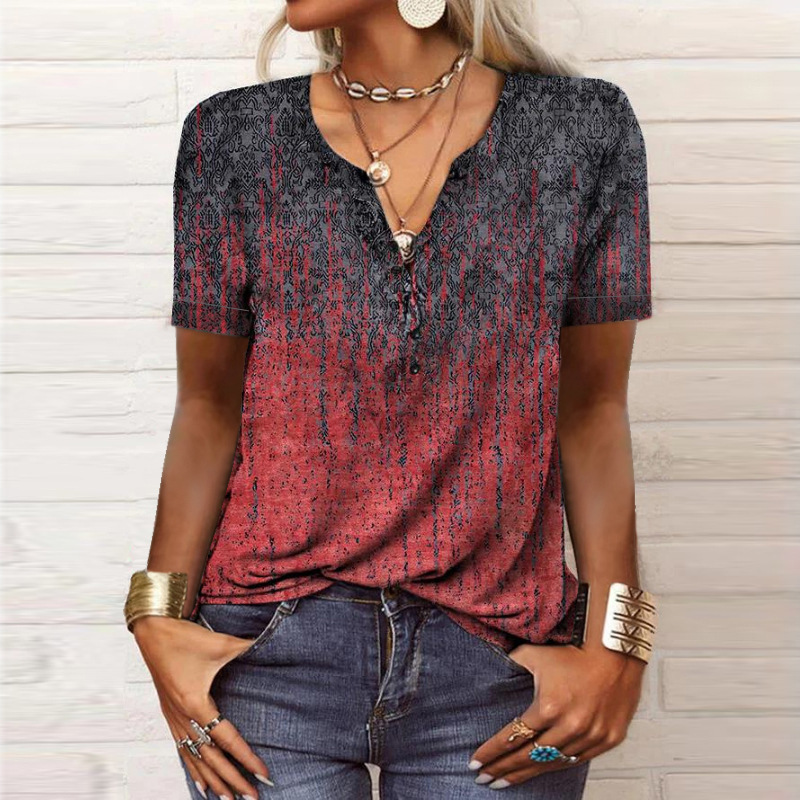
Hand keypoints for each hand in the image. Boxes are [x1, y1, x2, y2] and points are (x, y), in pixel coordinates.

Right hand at [132, 615, 273, 798]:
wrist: (153, 631)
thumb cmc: (185, 637)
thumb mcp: (221, 644)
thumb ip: (249, 648)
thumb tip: (273, 643)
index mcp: (196, 702)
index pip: (227, 739)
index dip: (246, 758)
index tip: (264, 773)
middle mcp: (183, 716)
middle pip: (211, 757)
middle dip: (232, 779)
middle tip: (252, 797)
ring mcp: (174, 718)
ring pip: (195, 758)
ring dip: (214, 780)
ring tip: (229, 799)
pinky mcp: (169, 714)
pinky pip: (182, 750)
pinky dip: (193, 769)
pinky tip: (202, 785)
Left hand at [468, 641, 644, 788]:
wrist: (616, 654)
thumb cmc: (575, 654)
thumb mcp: (535, 654)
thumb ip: (512, 663)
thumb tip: (494, 668)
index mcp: (548, 707)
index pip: (512, 737)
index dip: (492, 752)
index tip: (475, 763)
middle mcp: (569, 726)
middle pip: (528, 757)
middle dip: (502, 769)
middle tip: (484, 778)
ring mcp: (590, 736)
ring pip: (552, 763)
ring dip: (527, 774)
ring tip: (506, 781)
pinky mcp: (607, 740)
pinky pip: (576, 760)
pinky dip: (556, 765)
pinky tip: (540, 770)